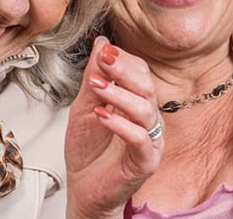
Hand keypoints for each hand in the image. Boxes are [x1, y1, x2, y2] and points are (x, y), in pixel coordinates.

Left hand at [66, 37, 166, 217]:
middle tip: (105, 61)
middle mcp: (147, 119)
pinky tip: (103, 116)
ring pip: (145, 110)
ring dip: (119, 95)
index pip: (140, 73)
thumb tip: (102, 43)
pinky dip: (121, 124)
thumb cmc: (87, 151)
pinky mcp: (145, 162)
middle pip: (147, 87)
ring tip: (97, 89)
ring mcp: (149, 140)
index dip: (124, 60)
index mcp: (136, 103)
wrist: (83, 189)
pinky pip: (140, 139)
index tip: (105, 50)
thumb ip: (93, 78)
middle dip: (125, 71)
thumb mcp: (84, 107)